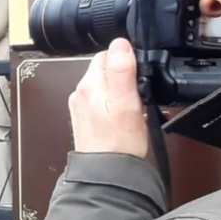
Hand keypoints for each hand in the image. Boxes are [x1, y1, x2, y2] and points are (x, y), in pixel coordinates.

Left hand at [68, 37, 148, 157]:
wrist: (107, 176)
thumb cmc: (118, 144)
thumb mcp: (127, 102)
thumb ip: (122, 70)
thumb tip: (120, 43)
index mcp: (89, 83)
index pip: (108, 54)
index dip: (128, 61)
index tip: (139, 78)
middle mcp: (81, 93)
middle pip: (107, 70)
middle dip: (125, 78)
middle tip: (138, 97)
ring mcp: (82, 107)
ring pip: (107, 87)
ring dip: (122, 93)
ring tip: (134, 111)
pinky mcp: (86, 121)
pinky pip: (104, 104)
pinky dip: (117, 106)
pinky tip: (127, 120)